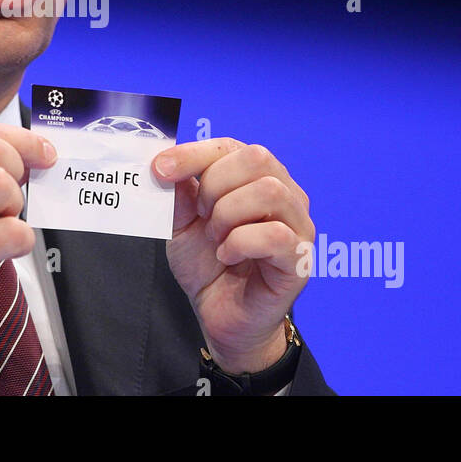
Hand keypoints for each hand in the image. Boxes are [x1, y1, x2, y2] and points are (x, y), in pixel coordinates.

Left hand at [155, 138, 313, 373]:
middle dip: (215, 184)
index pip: (231, 146)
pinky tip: (227, 255)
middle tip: (200, 214)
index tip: (160, 169)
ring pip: (270, 191)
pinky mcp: (300, 260)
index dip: (194, 153)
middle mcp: (286, 195)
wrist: (218, 315)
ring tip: (215, 237)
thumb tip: (165, 161)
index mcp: (257, 178)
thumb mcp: (182, 223)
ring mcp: (298, 226)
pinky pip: (276, 235)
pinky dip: (240, 242)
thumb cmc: (207, 264)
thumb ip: (178, 192)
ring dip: (228, 213)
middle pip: (258, 158)